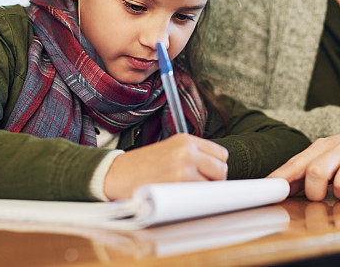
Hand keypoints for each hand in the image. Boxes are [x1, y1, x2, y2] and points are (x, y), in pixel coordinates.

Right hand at [103, 134, 228, 199]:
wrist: (118, 174)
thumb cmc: (143, 166)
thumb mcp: (170, 150)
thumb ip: (192, 155)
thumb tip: (217, 171)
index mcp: (186, 140)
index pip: (221, 153)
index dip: (216, 166)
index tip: (208, 174)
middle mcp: (187, 151)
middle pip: (221, 169)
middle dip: (214, 180)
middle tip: (198, 186)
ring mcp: (184, 167)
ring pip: (213, 184)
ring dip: (204, 191)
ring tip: (185, 191)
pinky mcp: (179, 183)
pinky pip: (201, 195)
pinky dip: (195, 200)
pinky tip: (181, 197)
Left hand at [268, 130, 339, 200]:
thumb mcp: (325, 157)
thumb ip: (302, 172)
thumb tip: (276, 186)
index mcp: (321, 146)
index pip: (296, 163)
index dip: (281, 178)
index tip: (269, 189)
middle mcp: (339, 148)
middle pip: (316, 172)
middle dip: (316, 192)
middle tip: (322, 195)